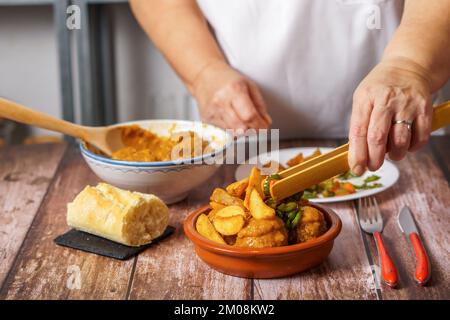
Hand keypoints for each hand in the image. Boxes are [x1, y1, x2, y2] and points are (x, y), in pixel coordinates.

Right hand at [192, 61, 271, 130]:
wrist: (204, 76)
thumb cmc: (228, 79)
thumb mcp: (249, 85)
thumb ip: (260, 105)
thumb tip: (266, 122)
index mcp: (234, 90)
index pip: (250, 116)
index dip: (260, 125)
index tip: (265, 127)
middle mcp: (221, 101)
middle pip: (241, 126)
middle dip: (253, 130)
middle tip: (258, 128)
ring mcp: (212, 111)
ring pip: (232, 131)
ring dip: (243, 131)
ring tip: (246, 124)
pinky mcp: (206, 119)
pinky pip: (223, 131)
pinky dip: (232, 130)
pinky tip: (233, 121)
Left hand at [349, 57, 432, 175]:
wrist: (408, 67)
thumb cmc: (379, 88)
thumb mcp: (362, 99)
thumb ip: (358, 125)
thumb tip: (356, 156)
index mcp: (366, 98)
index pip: (358, 131)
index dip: (357, 154)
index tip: (356, 168)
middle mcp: (386, 100)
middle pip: (378, 138)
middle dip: (374, 159)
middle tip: (373, 167)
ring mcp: (407, 104)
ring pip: (401, 141)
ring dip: (395, 155)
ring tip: (391, 154)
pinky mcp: (424, 109)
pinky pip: (420, 138)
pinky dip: (412, 148)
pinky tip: (406, 145)